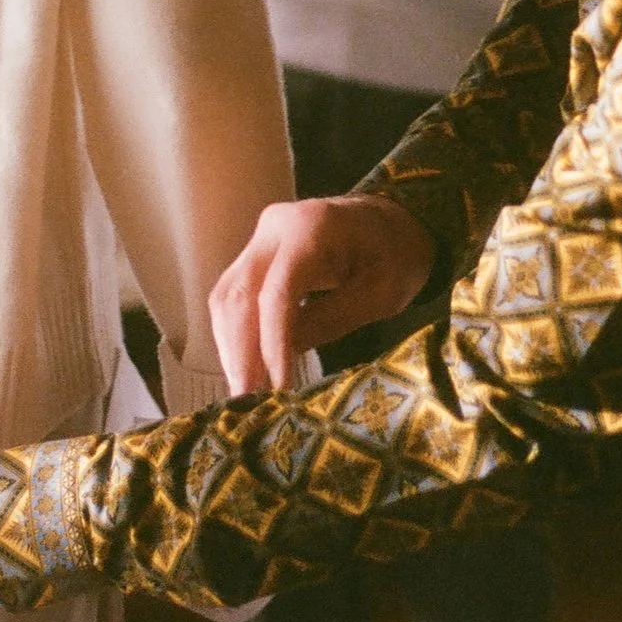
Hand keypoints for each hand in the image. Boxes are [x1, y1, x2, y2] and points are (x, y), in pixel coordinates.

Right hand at [209, 194, 436, 393]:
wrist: (389, 219)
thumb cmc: (394, 254)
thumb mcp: (380, 293)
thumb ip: (331, 320)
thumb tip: (282, 357)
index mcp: (311, 230)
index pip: (276, 294)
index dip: (271, 345)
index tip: (275, 388)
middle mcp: (274, 228)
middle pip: (237, 294)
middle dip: (239, 352)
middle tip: (245, 402)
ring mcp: (260, 239)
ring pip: (226, 296)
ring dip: (231, 346)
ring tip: (244, 391)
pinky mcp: (255, 254)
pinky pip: (233, 294)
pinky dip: (235, 333)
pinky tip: (246, 365)